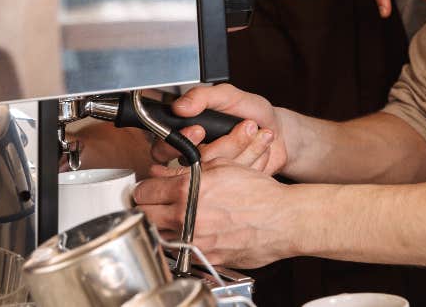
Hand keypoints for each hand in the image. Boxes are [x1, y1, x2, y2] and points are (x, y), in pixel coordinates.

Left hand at [134, 162, 292, 268]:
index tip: (148, 190)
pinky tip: (195, 231)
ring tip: (176, 218)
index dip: (144, 188)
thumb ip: (188, 171)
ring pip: (158, 236)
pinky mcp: (203, 258)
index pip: (143, 192)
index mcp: (187, 191)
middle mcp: (186, 218)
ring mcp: (193, 241)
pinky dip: (182, 242)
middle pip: (143, 216)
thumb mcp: (222, 167)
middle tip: (154, 204)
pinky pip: (180, 252)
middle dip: (146, 208)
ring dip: (162, 227)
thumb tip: (164, 174)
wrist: (283, 219)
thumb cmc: (259, 193)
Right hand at [166, 84, 287, 174]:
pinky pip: (237, 180)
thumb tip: (180, 106)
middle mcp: (195, 158)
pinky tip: (262, 145)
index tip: (199, 130)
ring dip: (246, 146)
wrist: (278, 131)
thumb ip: (203, 97)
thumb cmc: (250, 112)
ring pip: (218, 171)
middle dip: (225, 144)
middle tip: (246, 127)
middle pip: (193, 163)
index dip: (182, 140)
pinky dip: (256, 158)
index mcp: (186, 135)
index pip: (165, 146)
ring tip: (258, 130)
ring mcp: (213, 175)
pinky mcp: (231, 187)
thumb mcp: (228, 95)